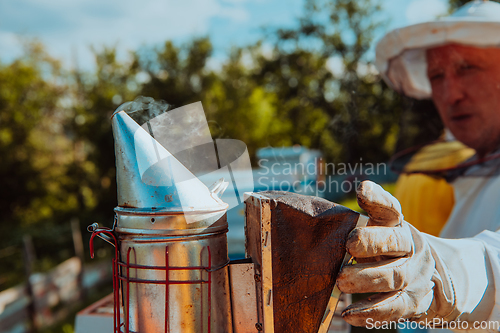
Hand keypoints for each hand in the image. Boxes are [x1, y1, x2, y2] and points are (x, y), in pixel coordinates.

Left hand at [337, 181, 436, 325]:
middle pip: (395, 242)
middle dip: (373, 242)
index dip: (378, 199)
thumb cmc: (386, 249)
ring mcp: (413, 275)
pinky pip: (394, 308)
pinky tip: (349, 313)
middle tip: (349, 245)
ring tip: (341, 282)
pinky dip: (371, 311)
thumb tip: (313, 223)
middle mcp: (408, 247)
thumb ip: (354, 226)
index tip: (363, 190)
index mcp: (396, 225)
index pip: (390, 208)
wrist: (432, 278)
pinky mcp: (412, 302)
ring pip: (394, 276)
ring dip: (366, 278)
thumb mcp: (378, 232)